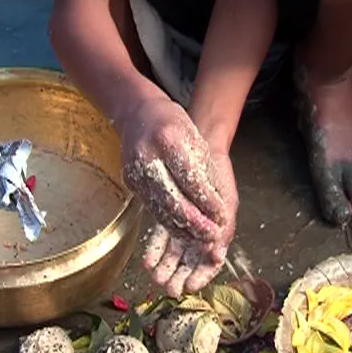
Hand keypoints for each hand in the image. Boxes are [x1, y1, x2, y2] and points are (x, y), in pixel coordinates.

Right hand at [121, 97, 228, 250]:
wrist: (137, 114)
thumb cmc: (171, 122)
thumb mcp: (193, 136)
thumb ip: (202, 169)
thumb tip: (215, 205)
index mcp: (168, 139)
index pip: (191, 180)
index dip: (207, 202)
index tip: (221, 216)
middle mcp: (148, 157)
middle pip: (173, 199)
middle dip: (195, 222)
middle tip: (211, 235)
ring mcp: (135, 171)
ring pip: (161, 208)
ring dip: (182, 227)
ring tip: (200, 238)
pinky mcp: (130, 182)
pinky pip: (152, 207)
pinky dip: (169, 221)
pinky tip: (183, 230)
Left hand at [143, 151, 237, 296]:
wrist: (202, 152)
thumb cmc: (220, 178)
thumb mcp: (226, 204)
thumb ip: (222, 230)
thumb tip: (216, 255)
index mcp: (219, 235)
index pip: (210, 264)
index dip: (201, 277)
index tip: (189, 285)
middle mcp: (200, 235)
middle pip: (190, 263)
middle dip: (179, 277)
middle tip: (169, 288)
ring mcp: (184, 228)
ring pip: (174, 254)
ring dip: (166, 267)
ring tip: (156, 277)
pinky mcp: (169, 218)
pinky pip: (161, 238)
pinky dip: (156, 250)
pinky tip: (148, 261)